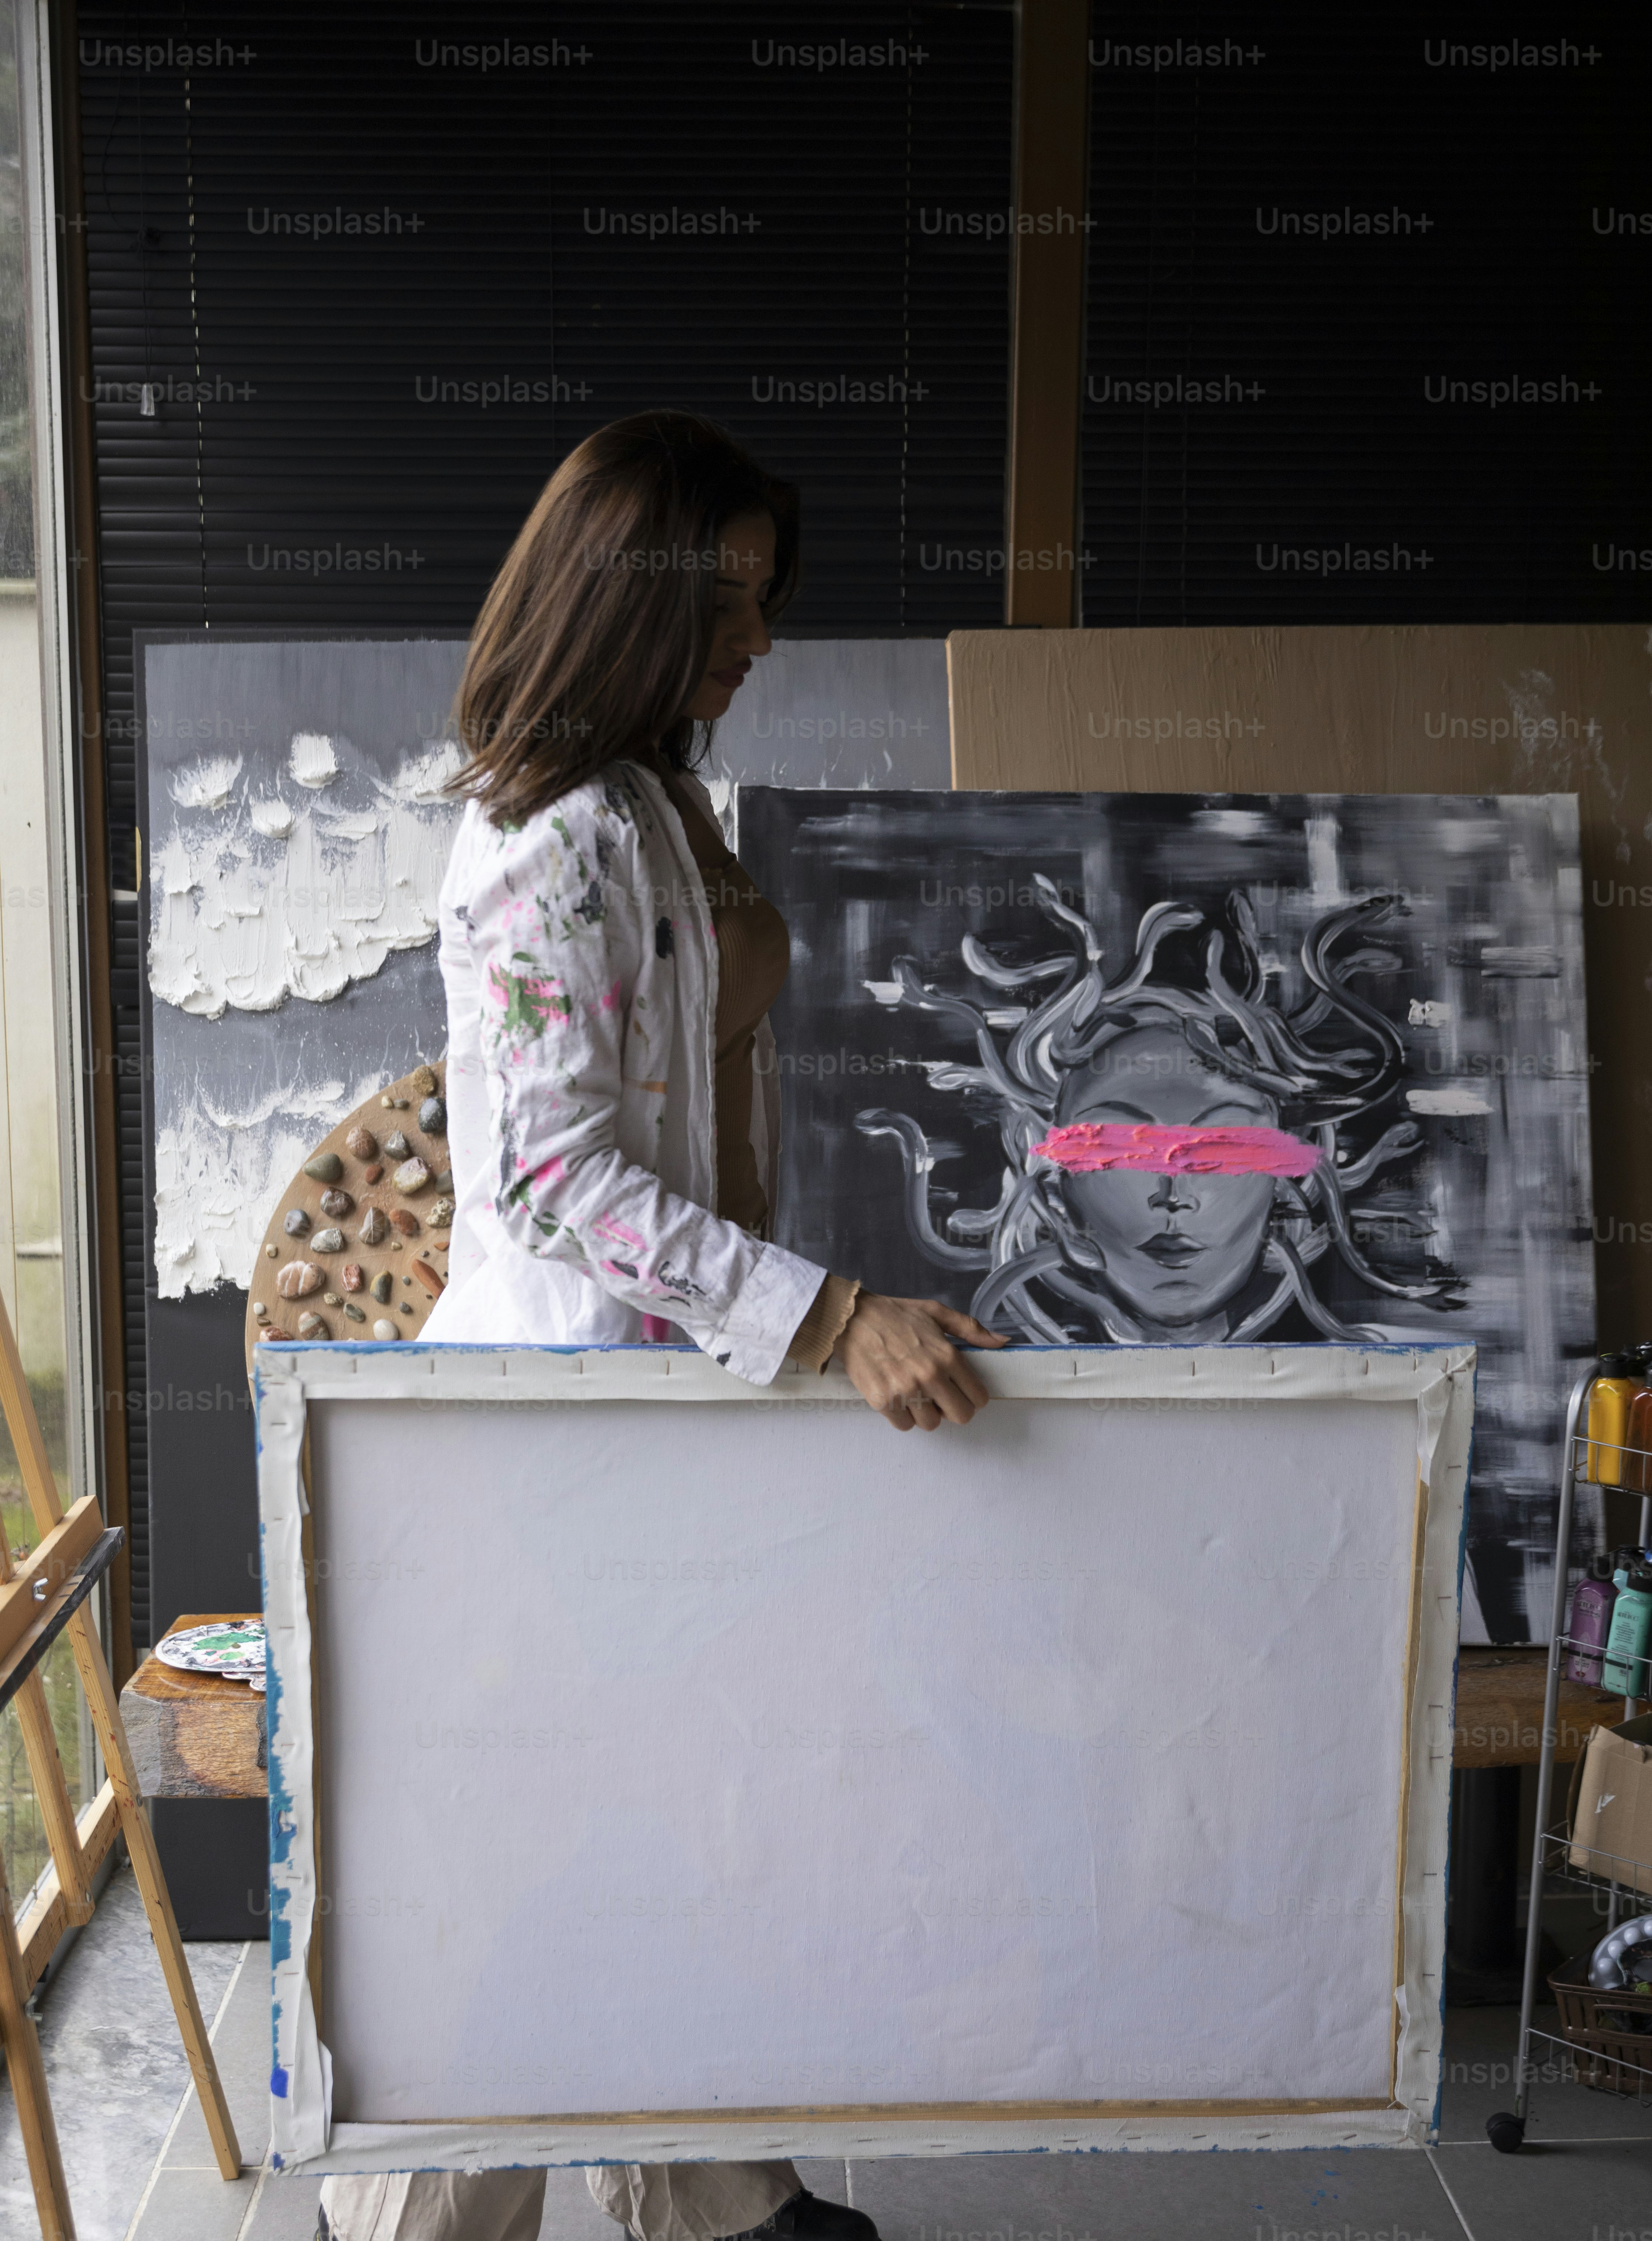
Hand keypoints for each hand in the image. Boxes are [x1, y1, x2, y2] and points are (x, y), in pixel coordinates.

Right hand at [832, 1291, 1008, 1431]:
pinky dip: (902, 1416)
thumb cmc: (895, 1314)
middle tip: (940, 1396)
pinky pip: (904, 1425)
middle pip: (960, 1416)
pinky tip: (897, 1396)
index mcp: (947, 1356)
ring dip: (926, 1413)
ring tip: (915, 1393)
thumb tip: (1003, 1341)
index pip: (978, 1397)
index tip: (961, 1390)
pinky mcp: (882, 1401)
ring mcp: (905, 1391)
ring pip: (931, 1424)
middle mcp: (929, 1376)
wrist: (851, 1318)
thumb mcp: (936, 1313)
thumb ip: (971, 1329)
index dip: (972, 1396)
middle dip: (953, 1408)